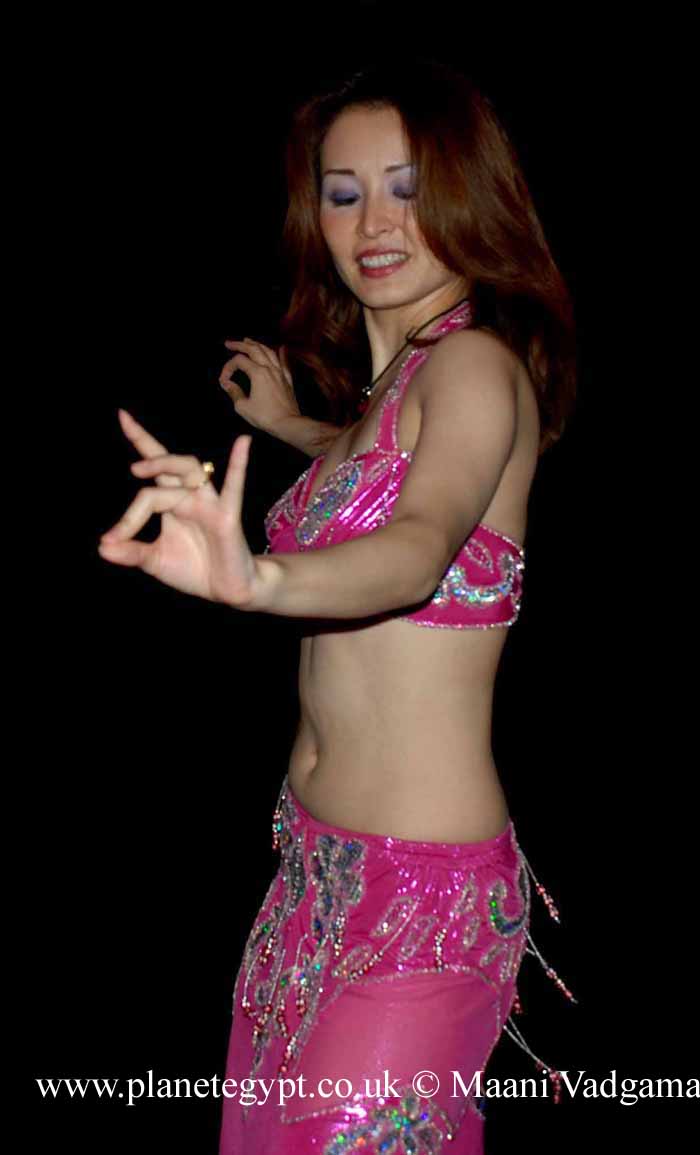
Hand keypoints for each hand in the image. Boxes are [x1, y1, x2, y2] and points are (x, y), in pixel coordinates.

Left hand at [98, 409, 258, 607]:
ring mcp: (209, 503)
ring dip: (168, 464)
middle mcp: (189, 496)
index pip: (152, 473)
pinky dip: (238, 464)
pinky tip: (242, 442)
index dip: (139, 449)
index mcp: (171, 502)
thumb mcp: (154, 561)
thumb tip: (102, 547)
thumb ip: (130, 553)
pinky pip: (233, 487)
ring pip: (191, 470)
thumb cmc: (194, 569)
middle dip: (151, 463)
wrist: (226, 589)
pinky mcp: (226, 516)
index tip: (119, 443)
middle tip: (133, 470)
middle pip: (168, 468)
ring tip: (143, 468)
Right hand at [219, 338, 300, 435]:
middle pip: (254, 349)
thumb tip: (226, 384)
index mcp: (258, 373)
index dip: (228, 368)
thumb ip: (234, 392)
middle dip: (240, 344)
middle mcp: (269, 368)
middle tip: (229, 343)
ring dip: (257, 344)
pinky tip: (282, 347)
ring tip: (248, 340)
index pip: (239, 361)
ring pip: (269, 352)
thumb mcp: (243, 406)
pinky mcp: (287, 379)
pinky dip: (282, 353)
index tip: (224, 380)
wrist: (288, 423)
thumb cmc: (265, 416)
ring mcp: (280, 372)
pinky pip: (284, 362)